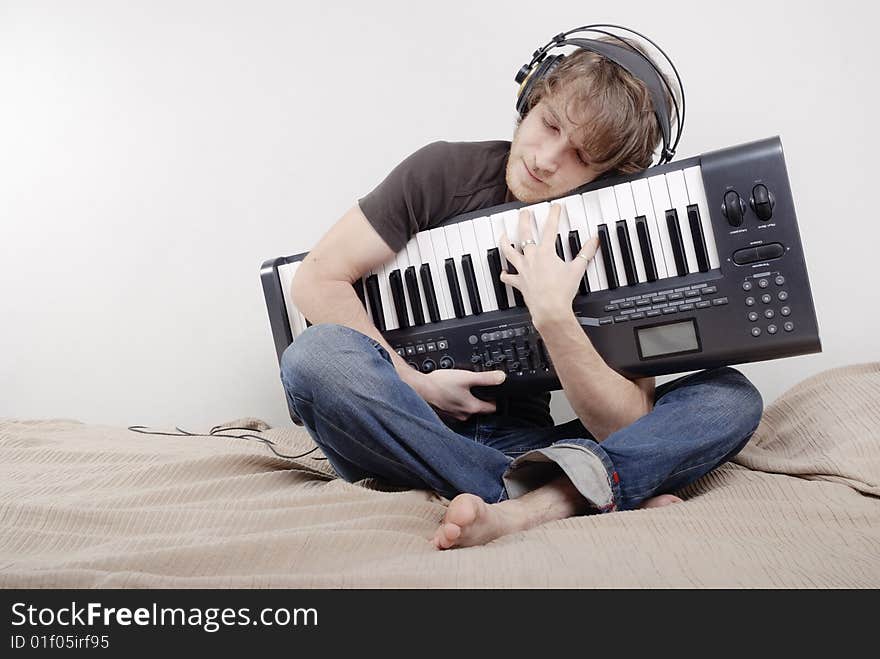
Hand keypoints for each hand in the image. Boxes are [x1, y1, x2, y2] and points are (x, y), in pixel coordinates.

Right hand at [417, 368, 506, 421]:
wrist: (419, 388)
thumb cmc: (440, 384)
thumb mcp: (467, 377)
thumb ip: (486, 378)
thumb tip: (502, 378)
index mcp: (472, 408)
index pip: (493, 408)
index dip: (497, 398)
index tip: (496, 391)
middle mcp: (464, 415)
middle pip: (480, 408)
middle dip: (482, 398)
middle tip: (480, 387)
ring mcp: (454, 415)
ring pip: (467, 408)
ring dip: (468, 399)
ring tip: (465, 388)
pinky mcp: (445, 412)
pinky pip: (456, 408)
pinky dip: (457, 401)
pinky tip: (453, 392)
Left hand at [499, 204, 599, 325]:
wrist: (550, 309)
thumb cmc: (562, 291)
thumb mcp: (578, 269)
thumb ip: (586, 252)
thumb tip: (594, 241)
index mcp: (545, 253)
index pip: (550, 228)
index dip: (553, 215)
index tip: (554, 207)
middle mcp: (531, 258)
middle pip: (524, 234)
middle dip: (524, 221)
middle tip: (524, 212)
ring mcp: (523, 270)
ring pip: (509, 252)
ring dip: (504, 242)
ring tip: (503, 235)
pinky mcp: (519, 282)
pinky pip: (508, 278)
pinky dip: (505, 274)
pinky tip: (503, 272)